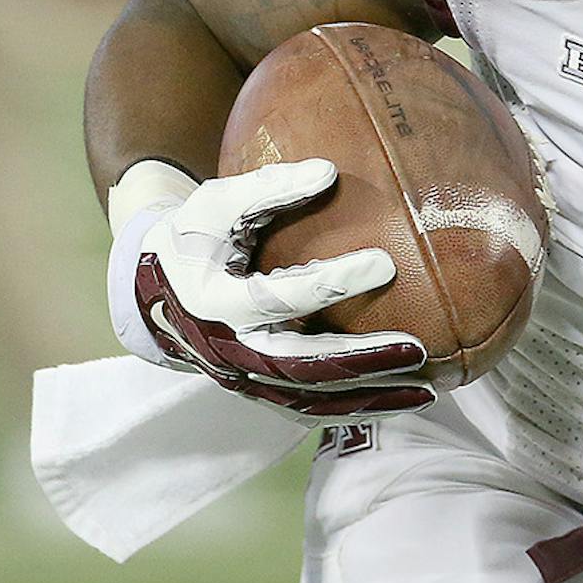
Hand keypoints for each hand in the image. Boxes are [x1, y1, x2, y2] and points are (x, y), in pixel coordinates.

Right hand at [107, 160, 434, 422]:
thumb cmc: (194, 237)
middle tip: (415, 348)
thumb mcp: (214, 204)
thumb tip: (329, 172)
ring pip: (312, 400)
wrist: (153, 291)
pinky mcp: (260, 391)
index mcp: (217, 302)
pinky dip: (357, 410)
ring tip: (428, 390)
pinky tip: (403, 401)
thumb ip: (267, 188)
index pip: (281, 297)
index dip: (332, 283)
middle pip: (301, 367)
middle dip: (361, 361)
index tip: (384, 263)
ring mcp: (245, 378)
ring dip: (370, 398)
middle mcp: (230, 351)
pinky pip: (312, 409)